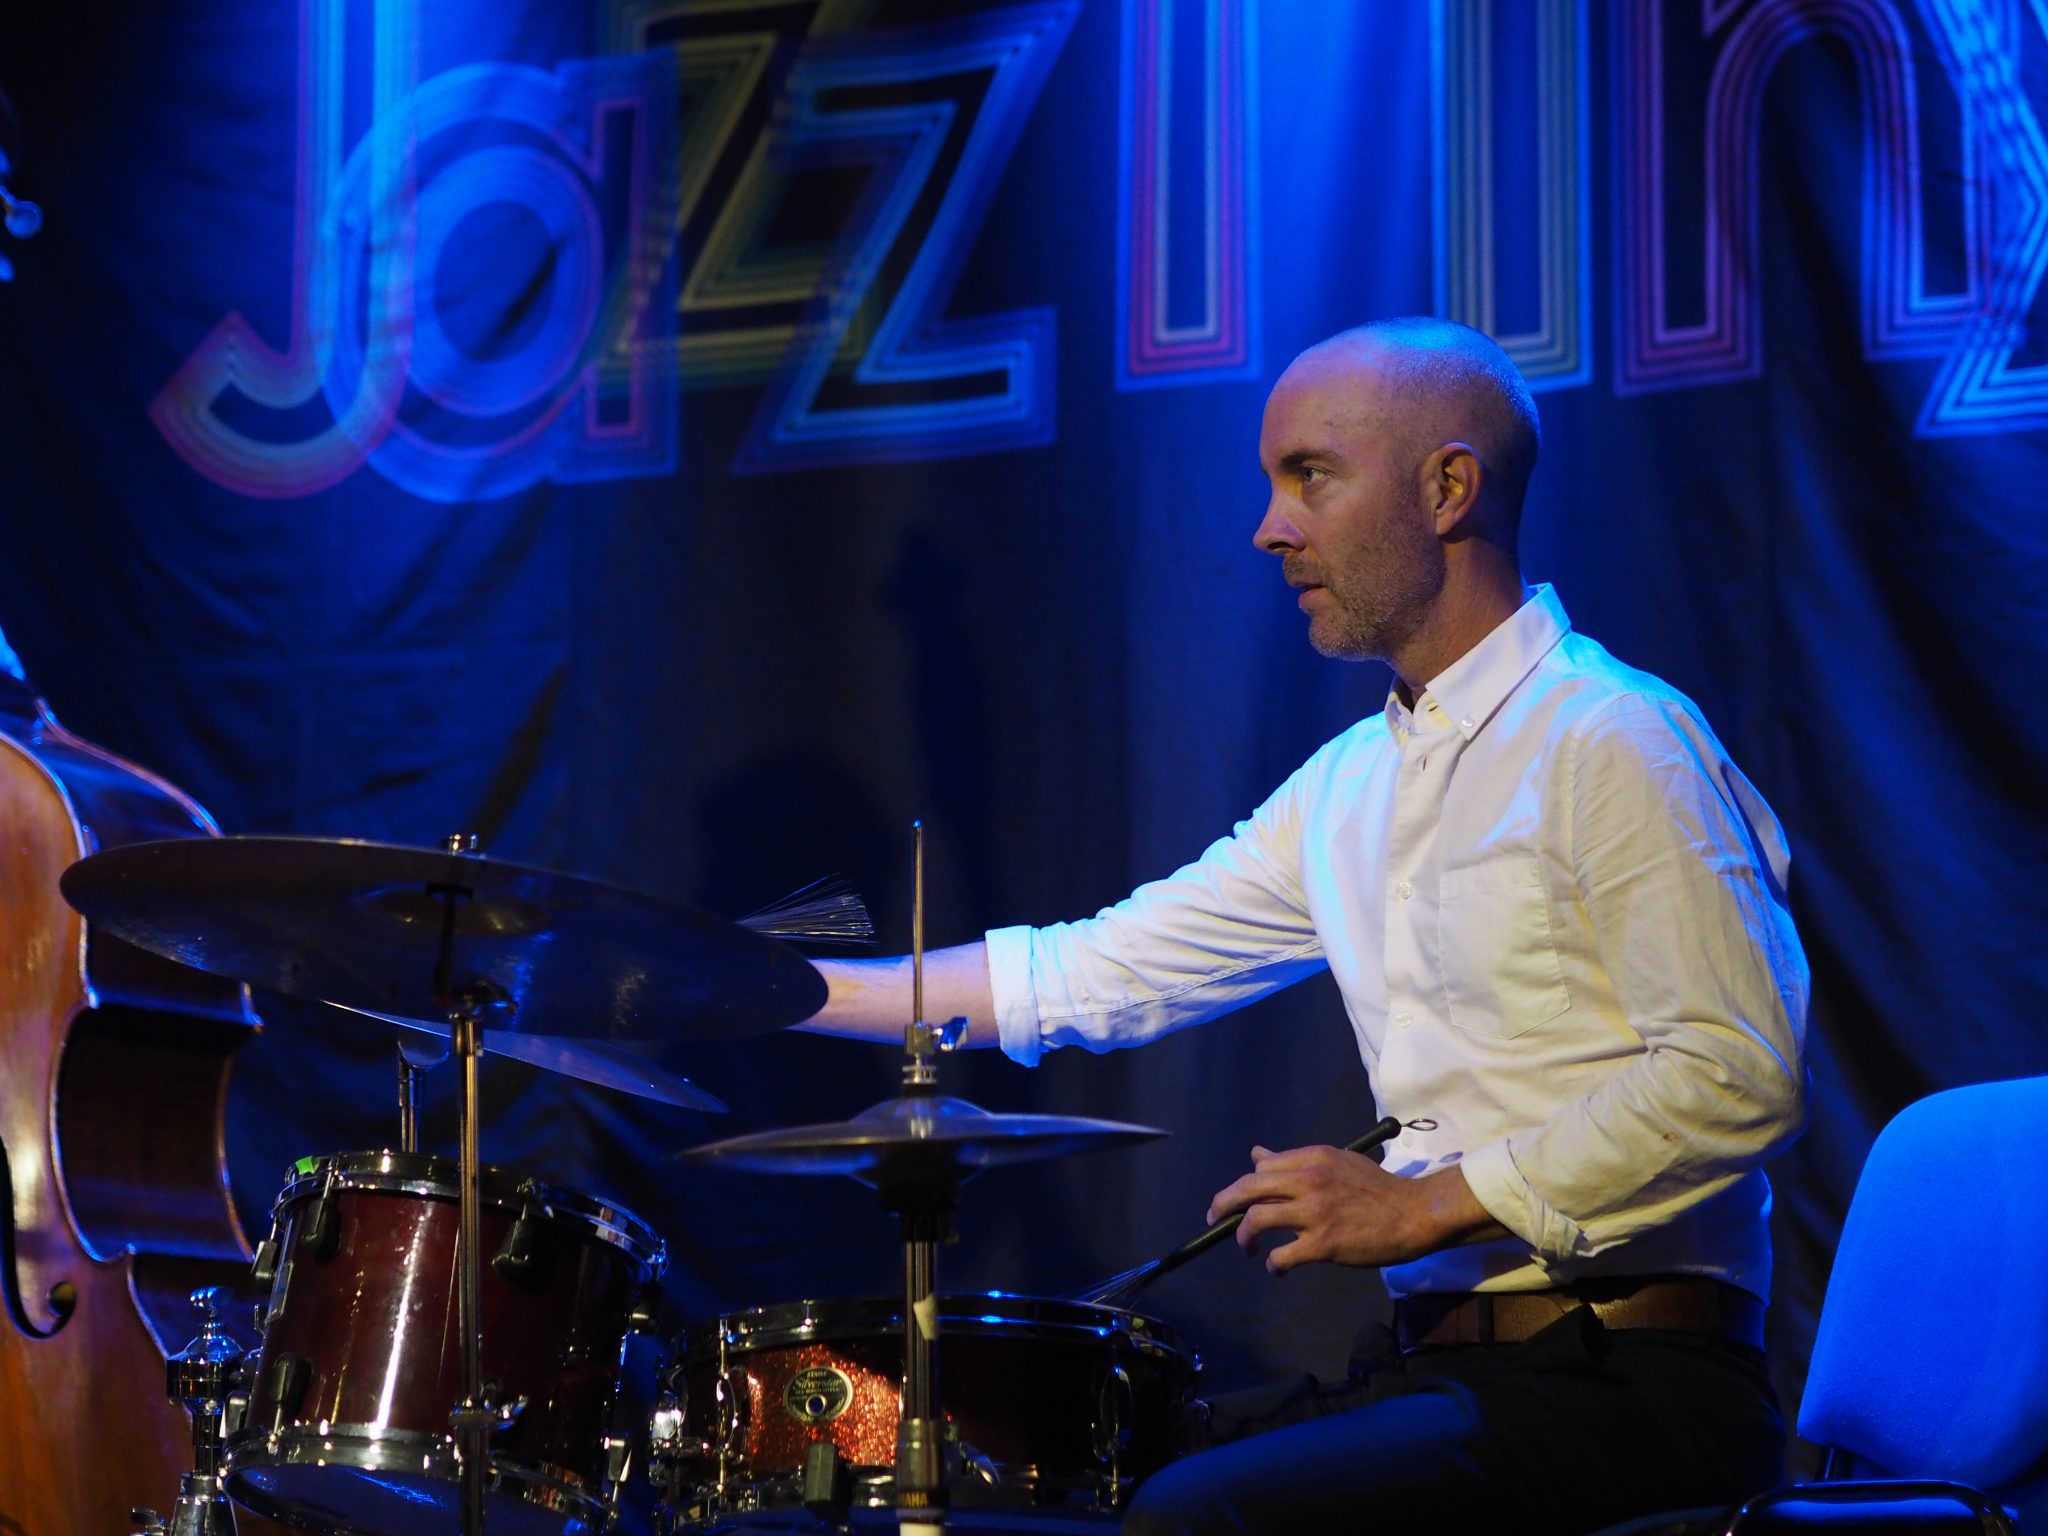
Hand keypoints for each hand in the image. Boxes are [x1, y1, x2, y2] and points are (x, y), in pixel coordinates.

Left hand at [1206, 1145, 1504, 1274]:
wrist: (1413, 1214)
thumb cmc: (1377, 1188)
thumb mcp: (1336, 1162)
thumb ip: (1296, 1160)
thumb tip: (1257, 1155)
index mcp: (1311, 1158)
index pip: (1260, 1168)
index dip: (1242, 1186)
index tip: (1235, 1201)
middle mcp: (1308, 1180)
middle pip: (1247, 1189)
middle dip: (1223, 1205)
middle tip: (1215, 1220)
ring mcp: (1314, 1212)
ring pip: (1256, 1220)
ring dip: (1243, 1237)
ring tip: (1247, 1248)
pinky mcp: (1323, 1243)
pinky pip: (1281, 1256)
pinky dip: (1272, 1265)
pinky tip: (1276, 1268)